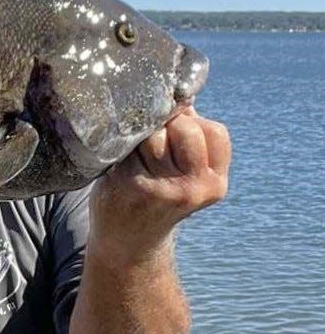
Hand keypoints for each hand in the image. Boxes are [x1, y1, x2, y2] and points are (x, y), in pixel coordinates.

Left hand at [88, 108, 230, 265]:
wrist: (127, 242)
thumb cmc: (156, 194)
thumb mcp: (187, 172)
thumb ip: (190, 135)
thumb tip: (181, 91)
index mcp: (214, 183)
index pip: (214, 130)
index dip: (192, 123)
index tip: (175, 137)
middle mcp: (193, 188)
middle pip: (184, 126)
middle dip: (166, 125)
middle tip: (151, 146)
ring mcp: (162, 188)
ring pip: (153, 132)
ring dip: (141, 135)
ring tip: (135, 157)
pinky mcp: (130, 185)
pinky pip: (127, 143)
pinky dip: (121, 145)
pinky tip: (119, 164)